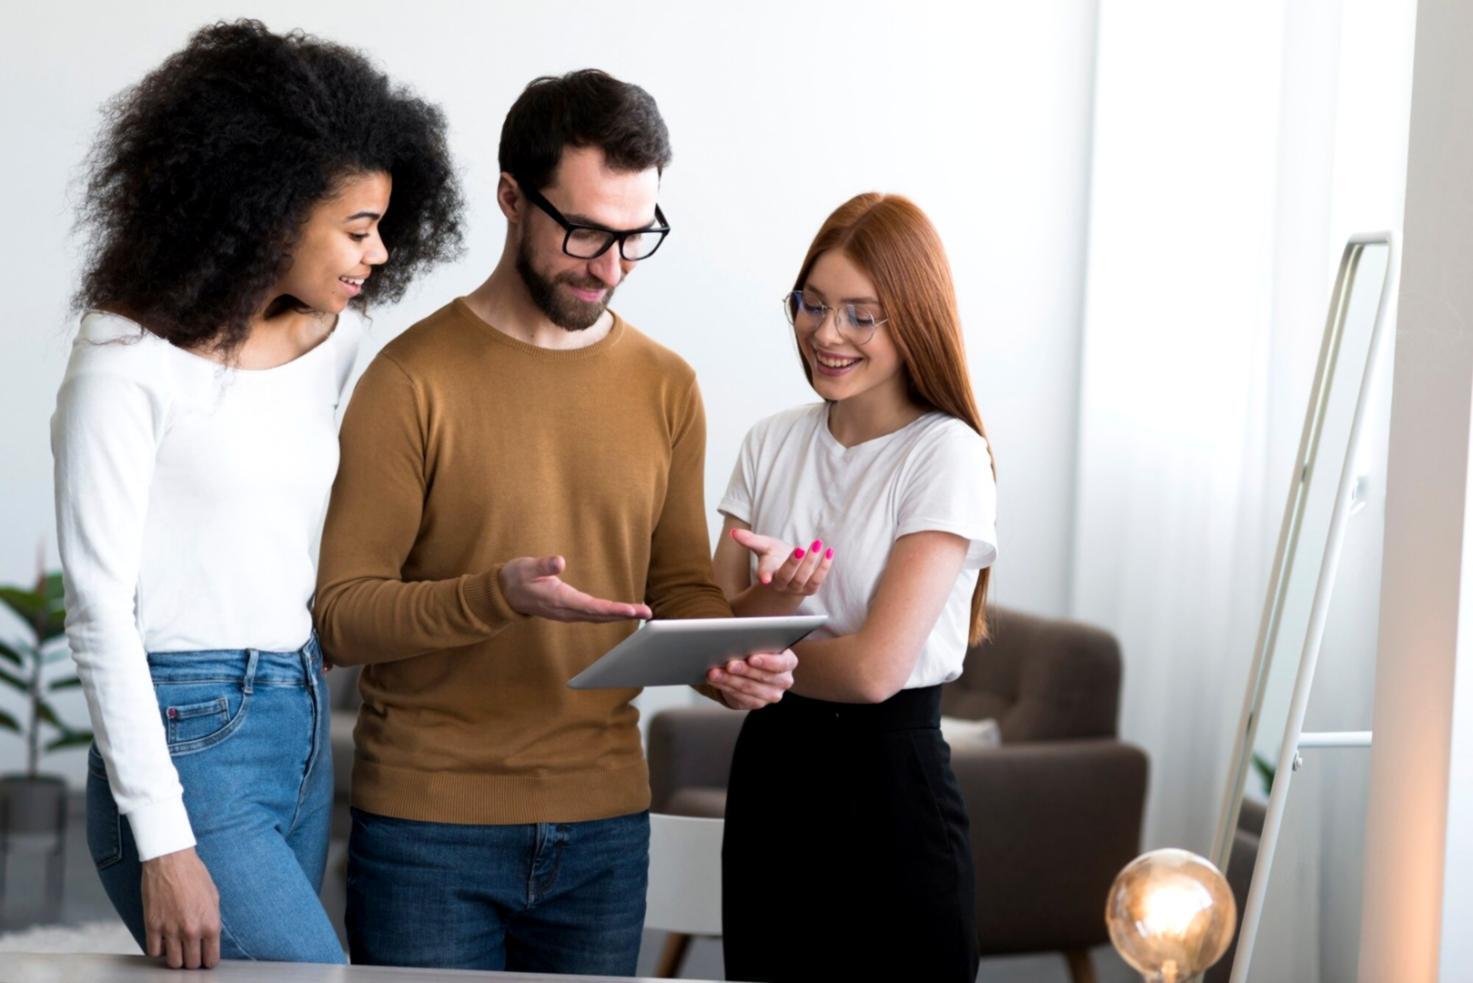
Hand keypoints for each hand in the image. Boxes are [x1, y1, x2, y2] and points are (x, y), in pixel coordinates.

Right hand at [140, 847, 219, 969]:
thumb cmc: (193, 874)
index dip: (207, 961)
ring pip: (172, 962)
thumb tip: (210, 938)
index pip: (210, 959)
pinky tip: (162, 943)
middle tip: (190, 954)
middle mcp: (191, 930)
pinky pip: (153, 951)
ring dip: (175, 959)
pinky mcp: (152, 926)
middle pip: (191, 964)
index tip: (205, 959)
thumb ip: (211, 921)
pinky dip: (158, 951)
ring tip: (176, 950)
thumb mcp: (214, 897)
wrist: (171, 861)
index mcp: (210, 923)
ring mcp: (170, 930)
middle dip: (192, 961)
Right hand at [500, 555, 652, 621]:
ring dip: (620, 615)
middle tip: (647, 612)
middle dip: (624, 615)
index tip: (631, 610)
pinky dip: (610, 614)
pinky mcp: (569, 610)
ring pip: (598, 617)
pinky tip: (622, 612)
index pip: (592, 607)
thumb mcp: (526, 567)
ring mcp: (568, 613)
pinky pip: (593, 615)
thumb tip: (559, 561)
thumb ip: (543, 565)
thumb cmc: (517, 578)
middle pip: (600, 615)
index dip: (613, 610)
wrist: (504, 594)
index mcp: (560, 600)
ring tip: (642, 612)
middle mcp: (567, 610)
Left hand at [707, 649, 797, 708]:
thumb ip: (754, 641)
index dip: (767, 661)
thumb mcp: (759, 642)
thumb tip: (737, 639)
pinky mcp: (757, 703)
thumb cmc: (757, 650)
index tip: (751, 658)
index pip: (782, 663)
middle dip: (743, 670)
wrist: (752, 669)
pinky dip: (725, 687)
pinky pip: (740, 697)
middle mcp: (783, 680)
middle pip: (763, 677)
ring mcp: (772, 694)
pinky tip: (715, 680)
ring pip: (749, 687)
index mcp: (789, 662)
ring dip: (729, 679)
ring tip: (714, 672)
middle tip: (728, 664)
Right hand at [731, 528, 833, 596]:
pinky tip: (829, 552)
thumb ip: (750, 540)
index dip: (764, 575)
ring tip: (817, 544)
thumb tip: (734, 532)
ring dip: (811, 562)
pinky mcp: (810, 587)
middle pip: (786, 576)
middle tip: (799, 549)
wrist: (788, 572)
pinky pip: (818, 580)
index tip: (765, 578)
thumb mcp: (762, 546)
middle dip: (793, 564)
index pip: (765, 574)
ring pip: (803, 579)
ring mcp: (797, 587)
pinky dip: (824, 567)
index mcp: (768, 573)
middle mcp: (781, 583)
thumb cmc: (774, 557)